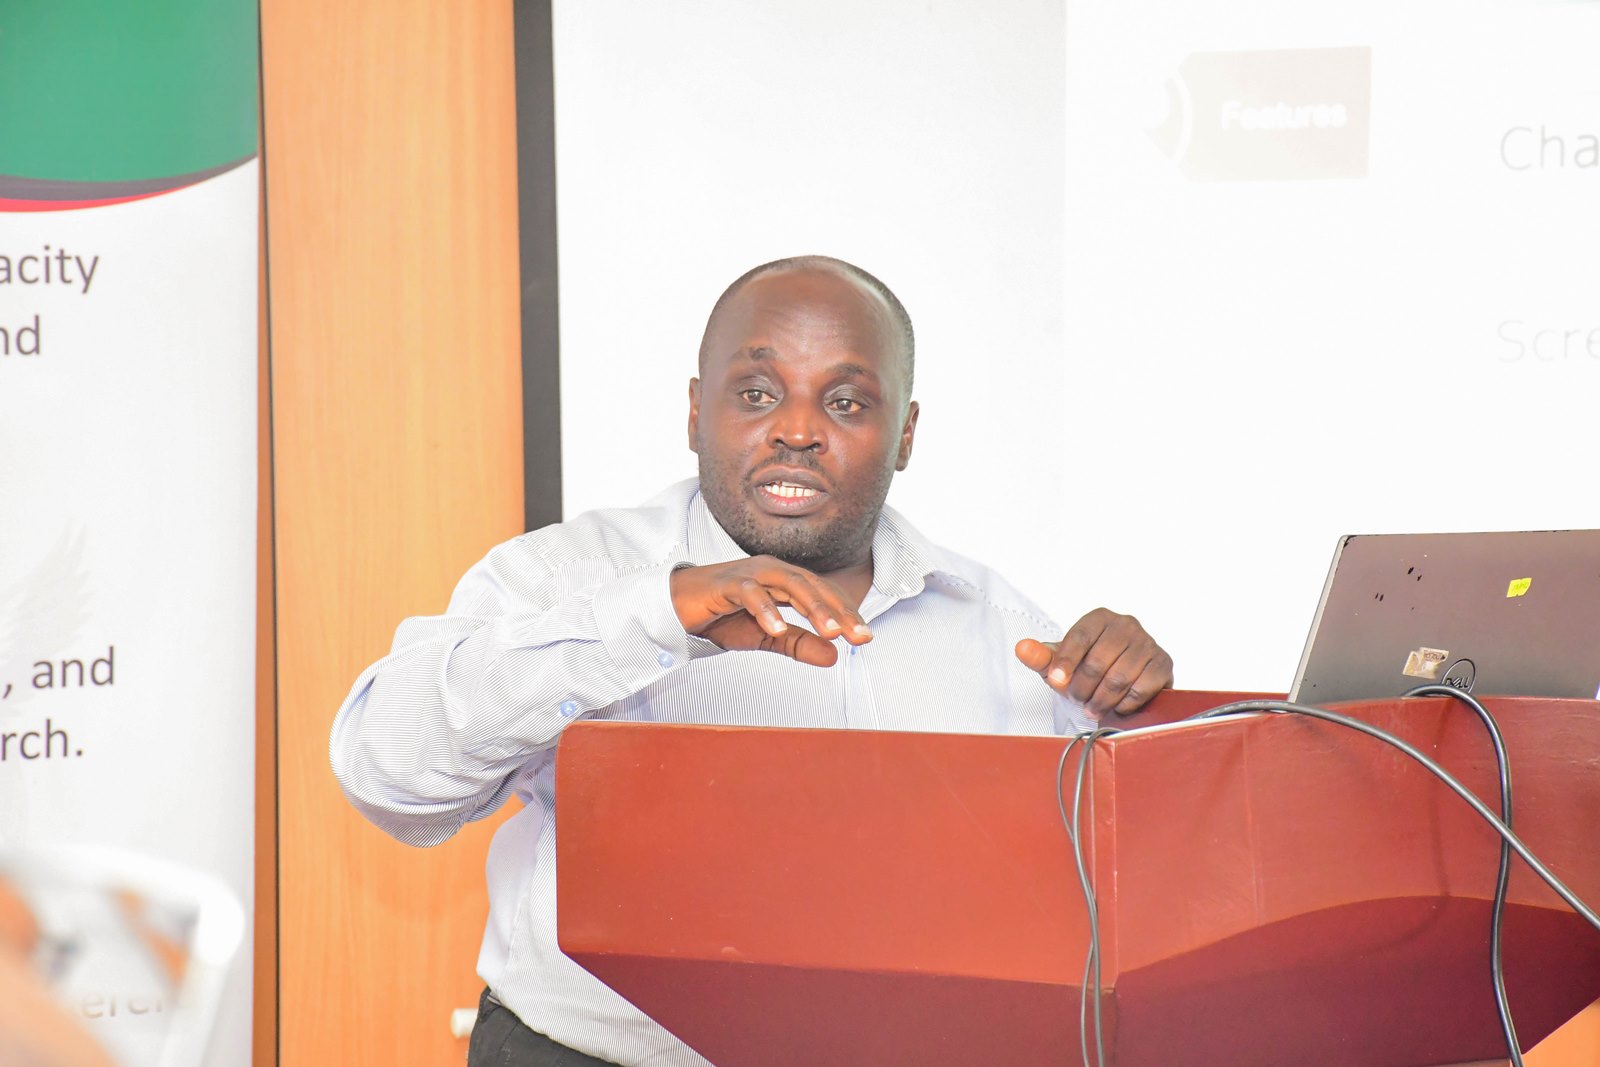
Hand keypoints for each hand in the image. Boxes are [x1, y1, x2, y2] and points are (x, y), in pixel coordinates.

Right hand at [670, 557, 872, 666]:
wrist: (676, 608)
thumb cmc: (721, 617)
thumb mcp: (766, 636)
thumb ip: (798, 643)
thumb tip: (834, 657)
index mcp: (784, 580)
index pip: (823, 593)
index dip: (846, 614)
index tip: (865, 638)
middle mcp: (771, 570)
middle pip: (814, 586)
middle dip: (839, 612)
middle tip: (859, 637)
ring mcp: (749, 573)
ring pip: (788, 584)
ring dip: (812, 607)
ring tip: (831, 632)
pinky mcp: (725, 583)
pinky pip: (749, 593)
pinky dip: (765, 609)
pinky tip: (778, 629)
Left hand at [1015, 608, 1172, 717]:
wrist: (1122, 684)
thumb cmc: (1087, 670)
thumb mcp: (1060, 664)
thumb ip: (1040, 656)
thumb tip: (1021, 648)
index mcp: (1099, 617)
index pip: (1080, 637)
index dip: (1066, 662)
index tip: (1057, 682)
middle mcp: (1126, 624)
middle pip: (1097, 662)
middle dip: (1082, 688)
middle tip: (1077, 699)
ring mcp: (1148, 642)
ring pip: (1118, 679)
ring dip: (1101, 700)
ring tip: (1092, 707)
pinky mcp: (1164, 664)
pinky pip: (1140, 689)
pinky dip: (1124, 704)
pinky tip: (1117, 706)